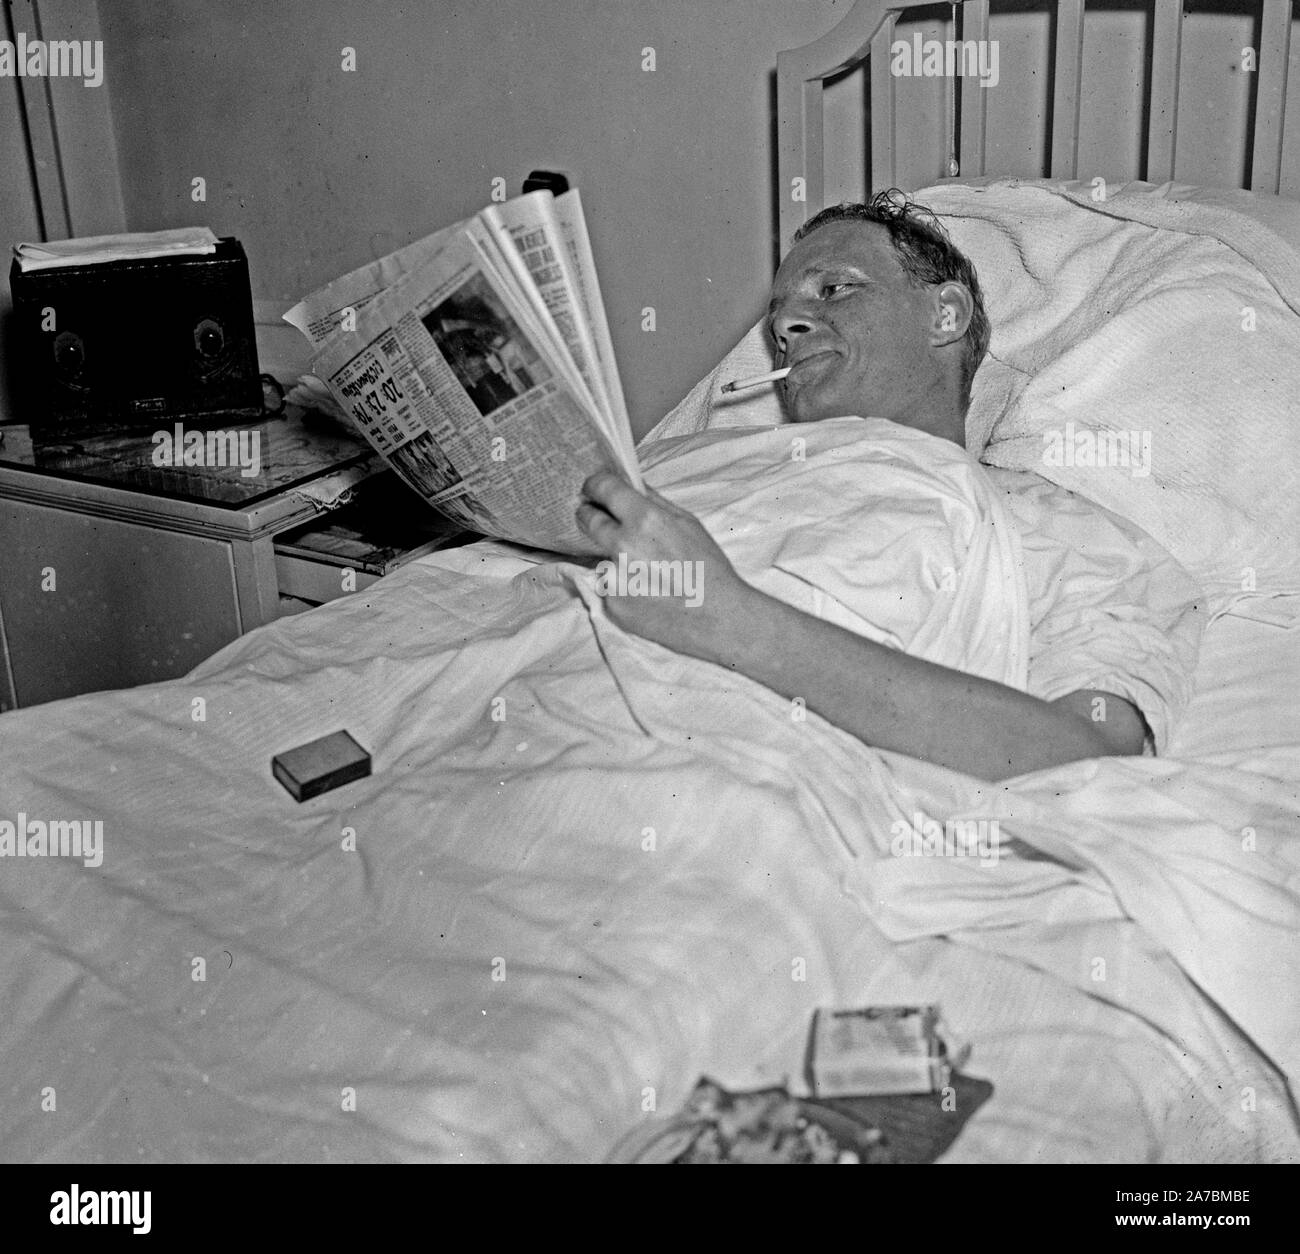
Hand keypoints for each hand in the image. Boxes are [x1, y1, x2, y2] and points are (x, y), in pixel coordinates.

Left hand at [575, 471, 752, 661]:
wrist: (717, 618)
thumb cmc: (709, 568)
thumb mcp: (688, 524)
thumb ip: (655, 501)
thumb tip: (631, 484)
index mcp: (645, 520)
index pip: (603, 488)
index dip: (595, 485)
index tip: (593, 488)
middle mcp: (623, 546)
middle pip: (588, 520)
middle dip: (591, 515)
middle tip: (599, 518)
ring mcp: (614, 578)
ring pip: (601, 558)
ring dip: (614, 558)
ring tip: (646, 572)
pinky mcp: (612, 605)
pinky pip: (608, 588)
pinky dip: (622, 588)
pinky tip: (647, 595)